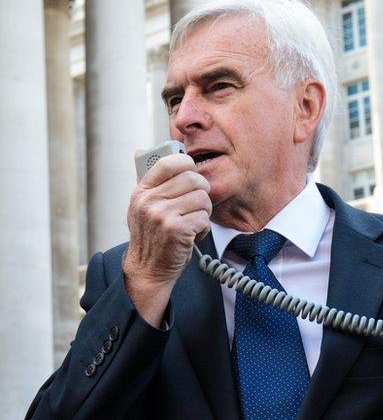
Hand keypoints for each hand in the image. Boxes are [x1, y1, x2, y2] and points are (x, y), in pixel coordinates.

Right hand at [123, 154, 210, 326]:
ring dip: (204, 212)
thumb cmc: (151, 236)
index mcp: (142, 191)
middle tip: (196, 205)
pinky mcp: (176, 230)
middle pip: (193, 179)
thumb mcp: (141, 206)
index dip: (187, 164)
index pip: (169, 162)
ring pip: (202, 198)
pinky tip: (192, 234)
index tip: (191, 172)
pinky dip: (203, 227)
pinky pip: (204, 217)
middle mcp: (149, 201)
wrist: (148, 269)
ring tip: (192, 221)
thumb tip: (140, 150)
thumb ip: (148, 181)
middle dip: (202, 192)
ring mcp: (162, 215)